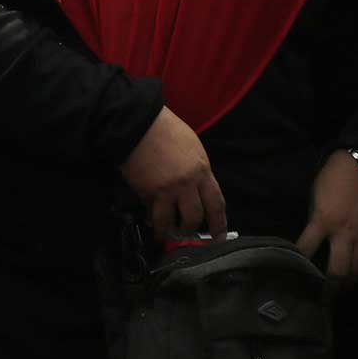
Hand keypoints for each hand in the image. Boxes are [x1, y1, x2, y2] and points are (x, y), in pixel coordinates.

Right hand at [120, 107, 226, 242]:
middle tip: (187, 235)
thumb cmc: (164, 129)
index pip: (216, 203)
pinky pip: (152, 212)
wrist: (138, 123)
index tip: (219, 236)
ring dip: (169, 232)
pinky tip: (150, 219)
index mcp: (202, 170)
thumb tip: (195, 190)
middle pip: (195, 217)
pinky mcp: (147, 192)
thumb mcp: (191, 146)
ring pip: (172, 222)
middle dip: (191, 230)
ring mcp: (167, 189)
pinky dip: (151, 218)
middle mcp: (187, 183)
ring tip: (165, 234)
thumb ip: (196, 170)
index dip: (219, 223)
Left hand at [295, 150, 357, 281]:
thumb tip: (315, 241)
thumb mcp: (316, 195)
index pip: (305, 249)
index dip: (300, 266)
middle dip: (332, 288)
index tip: (297, 278)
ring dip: (352, 282)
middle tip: (327, 297)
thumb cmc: (335, 176)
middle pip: (339, 270)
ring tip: (346, 289)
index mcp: (323, 220)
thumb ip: (316, 219)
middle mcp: (345, 232)